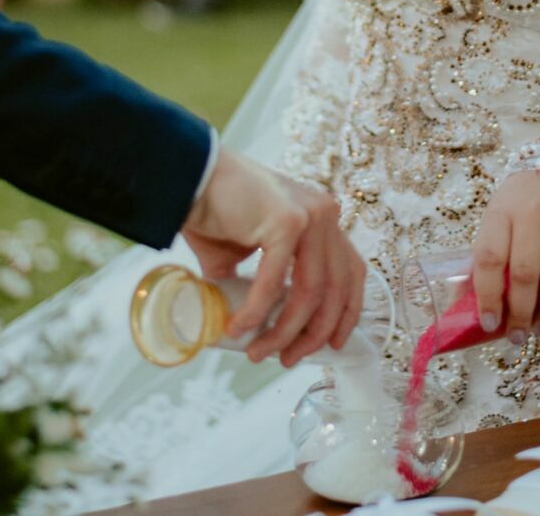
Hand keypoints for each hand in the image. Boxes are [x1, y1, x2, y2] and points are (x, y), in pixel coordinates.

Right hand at [180, 150, 365, 367]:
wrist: (188, 178)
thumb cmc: (215, 212)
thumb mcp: (251, 254)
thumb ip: (266, 281)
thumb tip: (261, 325)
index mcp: (323, 219)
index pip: (351, 272)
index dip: (347, 312)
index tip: (333, 344)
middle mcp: (324, 214)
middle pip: (336, 288)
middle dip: (314, 333)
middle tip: (288, 359)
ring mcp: (309, 215)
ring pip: (310, 291)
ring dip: (284, 330)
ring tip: (258, 352)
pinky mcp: (285, 221)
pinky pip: (275, 282)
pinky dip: (257, 311)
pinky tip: (239, 327)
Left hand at [470, 172, 539, 340]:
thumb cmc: (521, 204)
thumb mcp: (495, 220)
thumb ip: (482, 260)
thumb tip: (459, 307)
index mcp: (501, 212)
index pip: (490, 258)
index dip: (488, 296)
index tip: (490, 324)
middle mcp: (534, 212)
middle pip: (526, 272)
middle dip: (521, 312)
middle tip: (519, 336)